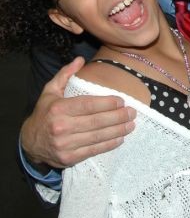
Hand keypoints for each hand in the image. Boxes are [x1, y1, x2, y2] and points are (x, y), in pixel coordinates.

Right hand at [20, 57, 135, 168]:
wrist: (29, 142)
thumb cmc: (45, 113)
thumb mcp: (50, 91)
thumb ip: (65, 74)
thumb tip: (80, 59)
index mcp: (58, 109)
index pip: (88, 105)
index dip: (107, 103)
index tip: (122, 101)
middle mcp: (61, 127)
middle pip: (96, 121)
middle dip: (118, 117)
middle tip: (132, 112)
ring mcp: (65, 145)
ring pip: (98, 137)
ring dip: (118, 131)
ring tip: (131, 124)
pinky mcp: (69, 158)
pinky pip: (93, 150)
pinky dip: (109, 145)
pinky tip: (120, 138)